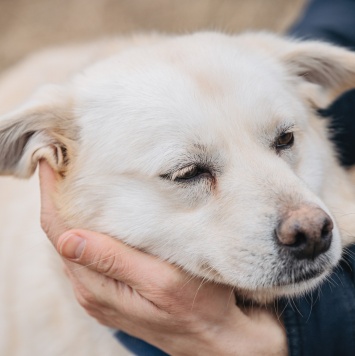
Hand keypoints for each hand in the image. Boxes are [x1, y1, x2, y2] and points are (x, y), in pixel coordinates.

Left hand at [39, 161, 287, 355]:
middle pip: (62, 235)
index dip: (51, 196)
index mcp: (96, 285)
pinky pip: (89, 252)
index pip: (58, 232)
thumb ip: (114, 262)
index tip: (50, 162)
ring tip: (79, 180)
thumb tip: (68, 239)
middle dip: (59, 199)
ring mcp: (100, 290)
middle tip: (66, 163)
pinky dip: (87, 227)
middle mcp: (90, 288)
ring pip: (74, 243)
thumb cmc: (196, 308)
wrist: (212, 337)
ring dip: (73, 211)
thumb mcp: (159, 282)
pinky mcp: (112, 288)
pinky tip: (99, 212)